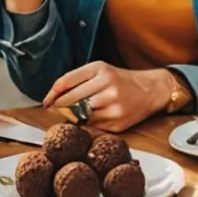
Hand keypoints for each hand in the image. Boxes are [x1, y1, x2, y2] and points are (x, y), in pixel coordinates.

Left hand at [43, 62, 173, 132]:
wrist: (151, 90)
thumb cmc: (121, 80)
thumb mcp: (100, 70)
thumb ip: (78, 80)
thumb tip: (53, 98)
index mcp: (100, 70)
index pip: (66, 82)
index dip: (52, 94)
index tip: (46, 102)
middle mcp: (107, 86)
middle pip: (71, 101)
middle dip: (59, 108)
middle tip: (54, 111)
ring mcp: (113, 106)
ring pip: (81, 116)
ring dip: (73, 118)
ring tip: (74, 115)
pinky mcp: (118, 123)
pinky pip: (93, 127)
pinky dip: (88, 125)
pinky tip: (91, 120)